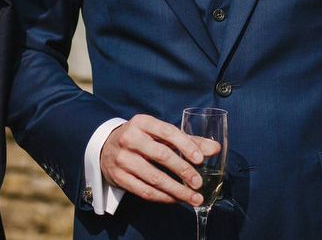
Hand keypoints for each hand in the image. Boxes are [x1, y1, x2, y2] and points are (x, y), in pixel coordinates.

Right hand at [100, 114, 219, 205]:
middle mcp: (130, 138)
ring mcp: (122, 158)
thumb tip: (215, 149)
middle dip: (183, 170)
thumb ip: (188, 141)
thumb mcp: (159, 134)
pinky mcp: (118, 177)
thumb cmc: (141, 139)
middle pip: (161, 155)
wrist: (106, 147)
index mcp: (142, 122)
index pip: (167, 132)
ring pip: (154, 177)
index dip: (185, 145)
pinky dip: (163, 197)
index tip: (200, 160)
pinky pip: (144, 191)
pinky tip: (175, 199)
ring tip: (193, 197)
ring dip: (176, 190)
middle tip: (199, 183)